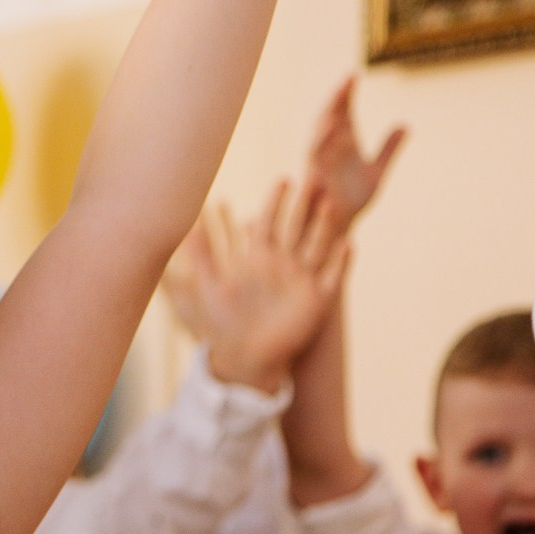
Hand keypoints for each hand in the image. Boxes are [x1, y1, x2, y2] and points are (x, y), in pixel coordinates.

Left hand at [164, 182, 348, 392]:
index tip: (283, 180)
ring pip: (318, 245)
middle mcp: (284, 263)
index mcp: (259, 257)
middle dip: (305, 205)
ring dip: (326, 226)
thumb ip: (202, 258)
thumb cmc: (225, 323)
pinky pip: (334, 276)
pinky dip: (341, 261)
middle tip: (314, 178)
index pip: (271, 221)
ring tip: (332, 204)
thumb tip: (185, 227)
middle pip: (298, 227)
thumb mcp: (209, 288)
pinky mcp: (318, 299)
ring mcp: (303, 279)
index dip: (277, 201)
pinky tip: (348, 243)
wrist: (246, 355)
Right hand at [303, 76, 404, 237]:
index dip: (346, 94)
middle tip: (348, 78)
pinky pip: (315, 153)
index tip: (354, 75)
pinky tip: (332, 126)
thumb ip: (389, 149)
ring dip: (329, 113)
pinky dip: (322, 138)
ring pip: (320, 130)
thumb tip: (405, 125)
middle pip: (330, 115)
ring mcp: (321, 160)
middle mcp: (329, 148)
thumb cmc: (351, 200)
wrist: (338, 228)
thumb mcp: (376, 172)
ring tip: (340, 95)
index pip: (343, 112)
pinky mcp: (315, 175)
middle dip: (338, 97)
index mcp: (343, 143)